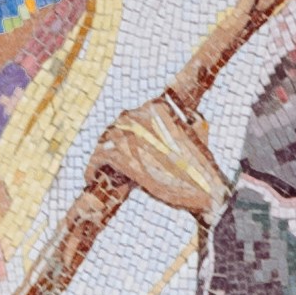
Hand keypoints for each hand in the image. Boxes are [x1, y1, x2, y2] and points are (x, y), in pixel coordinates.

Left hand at [95, 97, 229, 222]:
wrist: (203, 187)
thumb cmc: (201, 167)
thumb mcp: (200, 133)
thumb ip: (190, 121)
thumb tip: (188, 117)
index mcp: (156, 107)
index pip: (131, 117)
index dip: (127, 134)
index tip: (128, 148)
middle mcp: (139, 114)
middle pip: (115, 128)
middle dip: (115, 145)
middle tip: (116, 163)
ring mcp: (127, 133)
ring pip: (105, 142)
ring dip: (102, 156)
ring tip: (104, 171)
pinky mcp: (118, 154)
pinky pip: (98, 159)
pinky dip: (93, 168)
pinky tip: (93, 177)